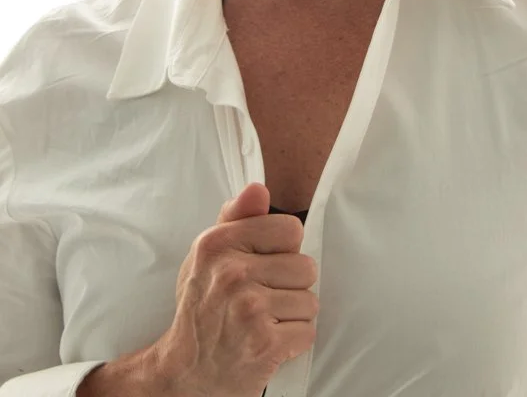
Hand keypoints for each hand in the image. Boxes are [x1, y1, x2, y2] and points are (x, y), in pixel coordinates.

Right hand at [149, 182, 317, 396]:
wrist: (185, 370)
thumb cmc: (202, 306)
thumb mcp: (209, 254)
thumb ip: (237, 218)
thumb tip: (258, 189)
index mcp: (218, 244)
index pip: (291, 229)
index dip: (284, 249)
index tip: (266, 263)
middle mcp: (232, 273)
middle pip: (306, 267)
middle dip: (291, 286)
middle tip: (263, 298)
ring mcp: (248, 309)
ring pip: (310, 301)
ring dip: (292, 315)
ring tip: (265, 320)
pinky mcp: (263, 343)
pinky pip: (307, 331)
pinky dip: (293, 341)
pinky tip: (269, 340)